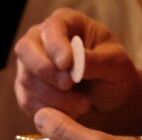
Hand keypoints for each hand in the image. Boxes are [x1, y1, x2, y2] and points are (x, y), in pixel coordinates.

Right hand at [13, 7, 141, 135]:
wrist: (111, 103)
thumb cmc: (115, 76)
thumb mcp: (116, 65)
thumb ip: (95, 61)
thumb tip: (73, 64)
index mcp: (67, 23)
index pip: (51, 28)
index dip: (55, 45)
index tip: (66, 64)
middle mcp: (42, 41)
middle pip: (26, 50)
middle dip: (46, 71)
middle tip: (68, 84)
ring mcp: (31, 67)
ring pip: (27, 79)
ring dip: (54, 96)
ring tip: (84, 104)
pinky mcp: (28, 92)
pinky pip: (28, 101)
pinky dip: (50, 110)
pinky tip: (72, 113)